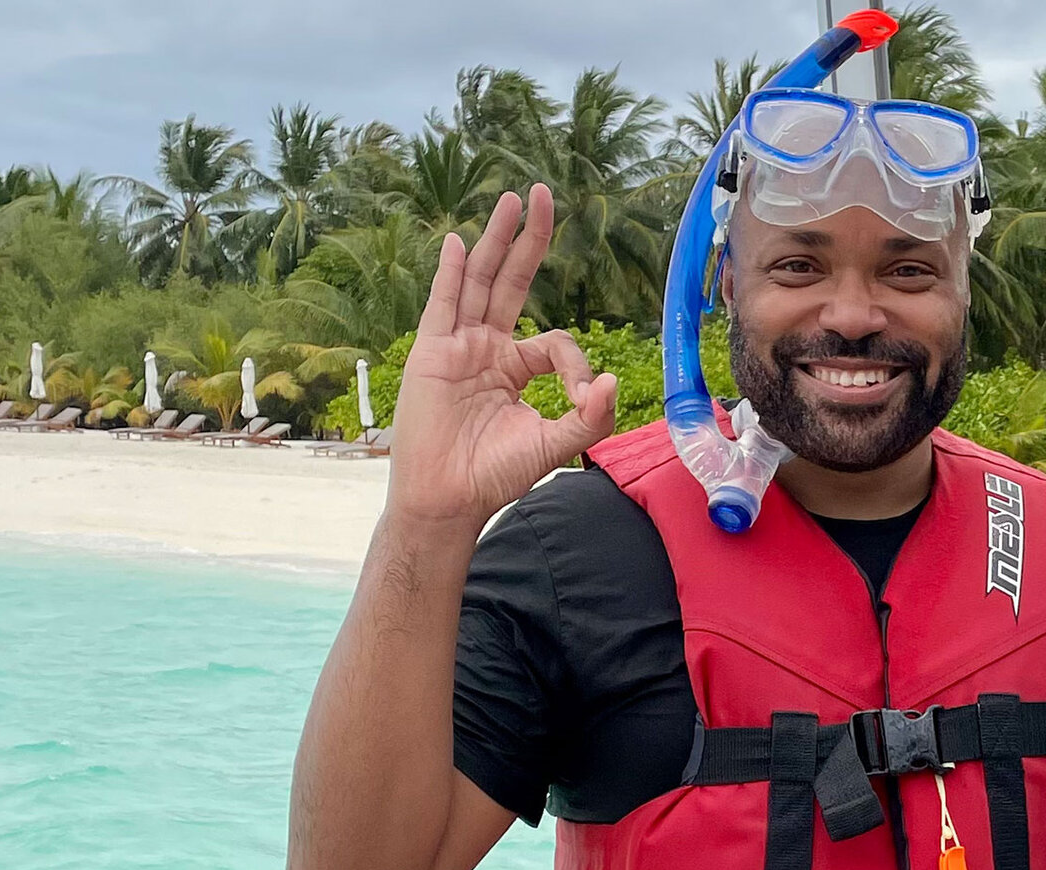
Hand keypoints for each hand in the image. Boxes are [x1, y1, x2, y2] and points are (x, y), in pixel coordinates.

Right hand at [387, 184, 618, 528]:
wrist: (449, 499)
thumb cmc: (495, 475)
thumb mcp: (556, 442)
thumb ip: (590, 414)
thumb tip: (614, 380)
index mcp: (514, 368)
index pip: (554, 342)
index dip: (576, 364)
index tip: (583, 396)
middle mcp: (485, 349)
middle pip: (509, 281)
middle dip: (528, 240)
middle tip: (542, 194)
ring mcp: (456, 347)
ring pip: (479, 282)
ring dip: (495, 240)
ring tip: (513, 200)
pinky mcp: (431, 354)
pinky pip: (442, 306)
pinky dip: (449, 274)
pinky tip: (456, 242)